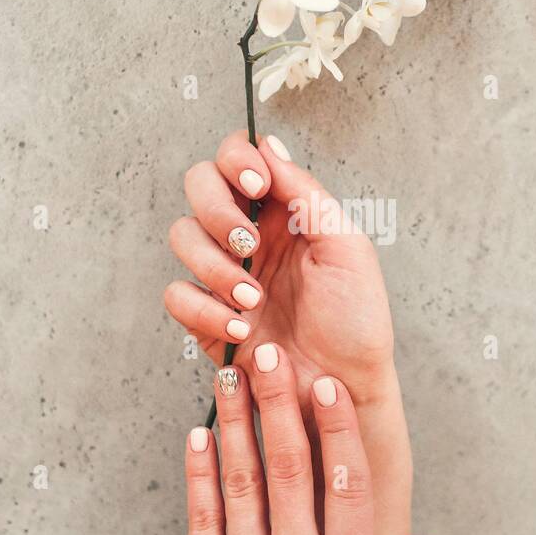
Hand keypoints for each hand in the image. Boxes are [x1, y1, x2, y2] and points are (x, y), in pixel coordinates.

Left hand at [161, 344, 436, 534]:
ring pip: (243, 484)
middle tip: (270, 352)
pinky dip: (199, 474)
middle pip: (291, 470)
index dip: (338, 429)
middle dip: (280, 404)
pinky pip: (202, 521)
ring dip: (236, 423)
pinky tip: (196, 435)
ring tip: (228, 374)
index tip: (329, 383)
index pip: (347, 489)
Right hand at [165, 132, 394, 414]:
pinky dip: (204, 310)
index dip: (236, 160)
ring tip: (254, 300)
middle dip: (218, 210)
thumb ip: (306, 193)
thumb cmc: (357, 321)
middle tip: (249, 244)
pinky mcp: (206, 315)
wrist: (344, 389)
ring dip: (214, 265)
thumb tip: (268, 145)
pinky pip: (177, 295)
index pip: (239, 157)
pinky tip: (241, 330)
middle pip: (200, 184)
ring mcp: (224, 272)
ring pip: (182, 236)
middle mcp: (249, 233)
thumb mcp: (347, 247)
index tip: (258, 188)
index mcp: (285, 209)